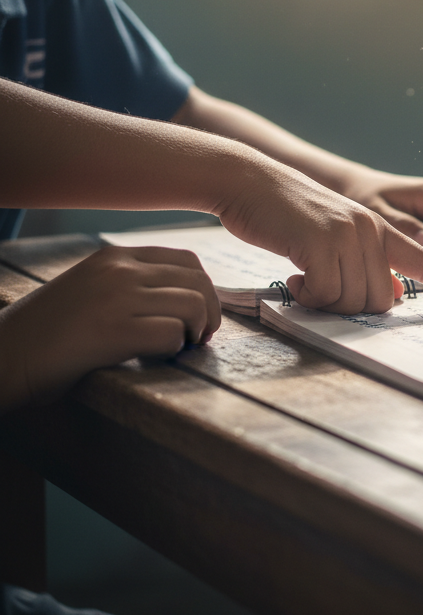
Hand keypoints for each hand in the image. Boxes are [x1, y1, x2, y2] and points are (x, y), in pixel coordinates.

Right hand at [0, 245, 220, 412]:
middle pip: (197, 282)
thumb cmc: (47, 334)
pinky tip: (156, 358)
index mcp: (114, 256)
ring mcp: (116, 297)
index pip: (186, 261)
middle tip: (200, 337)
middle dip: (210, 312)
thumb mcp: (91, 289)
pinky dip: (173, 350)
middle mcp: (119, 270)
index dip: (204, 289)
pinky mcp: (112, 331)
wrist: (2, 358)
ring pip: (192, 306)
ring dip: (195, 331)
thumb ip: (132, 285)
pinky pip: (171, 335)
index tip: (199, 315)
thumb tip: (190, 299)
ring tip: (181, 348)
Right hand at [217, 161, 422, 315]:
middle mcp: (372, 230)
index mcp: (382, 230)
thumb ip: (369, 262)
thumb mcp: (338, 238)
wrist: (251, 183)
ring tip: (302, 277)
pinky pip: (324, 295)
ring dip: (324, 301)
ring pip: (353, 301)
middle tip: (318, 289)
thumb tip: (395, 294)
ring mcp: (348, 234)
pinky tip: (291, 277)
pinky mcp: (320, 242)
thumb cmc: (290, 217)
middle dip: (350, 306)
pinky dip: (305, 296)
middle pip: (381, 300)